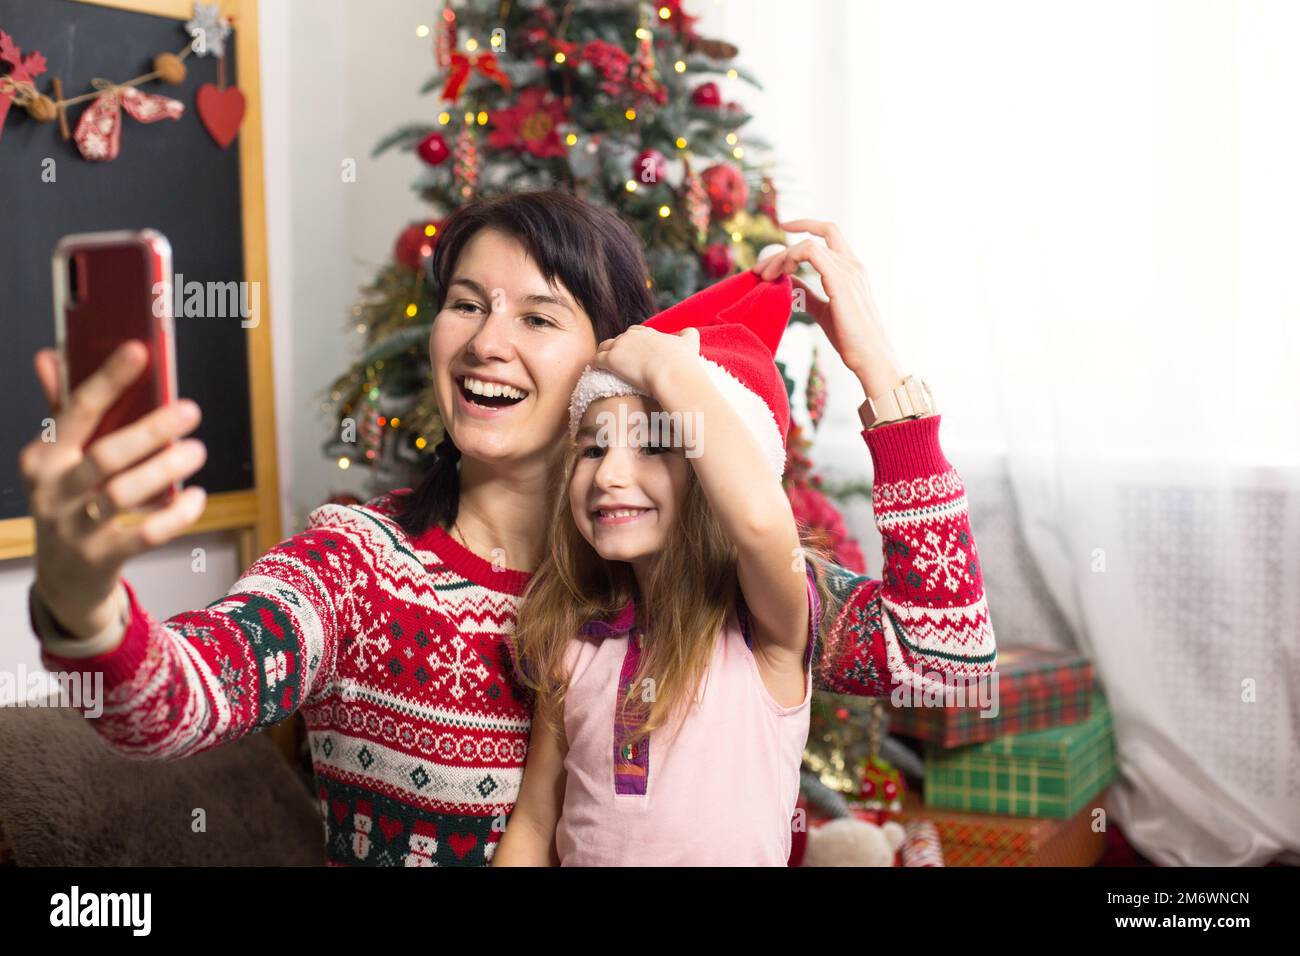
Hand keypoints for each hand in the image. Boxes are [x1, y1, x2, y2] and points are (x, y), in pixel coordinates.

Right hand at [20, 340, 207, 638]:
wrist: (64, 579)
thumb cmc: (72, 503)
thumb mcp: (61, 460)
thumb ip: (64, 410)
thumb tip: (53, 354)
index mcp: (41, 456)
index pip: (76, 410)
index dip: (108, 378)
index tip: (139, 349)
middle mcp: (51, 491)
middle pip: (105, 454)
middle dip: (151, 429)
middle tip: (190, 410)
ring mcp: (73, 528)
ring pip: (123, 493)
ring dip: (166, 469)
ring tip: (196, 450)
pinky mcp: (99, 558)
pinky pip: (144, 534)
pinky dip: (176, 515)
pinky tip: (197, 497)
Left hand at [590, 325, 700, 396]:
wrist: (673, 375)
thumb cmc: (682, 363)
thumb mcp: (689, 343)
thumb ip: (688, 334)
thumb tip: (689, 332)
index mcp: (648, 332)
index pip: (636, 333)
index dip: (634, 343)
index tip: (634, 352)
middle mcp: (632, 335)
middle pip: (619, 339)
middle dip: (618, 348)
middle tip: (619, 360)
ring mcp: (620, 346)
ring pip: (605, 347)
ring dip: (603, 354)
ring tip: (602, 365)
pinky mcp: (610, 359)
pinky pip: (596, 359)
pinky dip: (594, 364)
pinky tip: (594, 370)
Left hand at [754, 219, 905, 398]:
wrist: (870, 356)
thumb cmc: (851, 338)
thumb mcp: (823, 310)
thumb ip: (808, 294)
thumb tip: (789, 283)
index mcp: (851, 269)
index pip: (830, 232)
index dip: (806, 224)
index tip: (784, 227)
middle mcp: (852, 264)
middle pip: (816, 236)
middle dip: (785, 245)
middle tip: (760, 268)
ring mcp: (848, 270)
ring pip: (807, 245)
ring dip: (781, 257)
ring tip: (765, 276)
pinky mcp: (841, 280)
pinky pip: (810, 252)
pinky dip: (790, 258)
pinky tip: (781, 275)